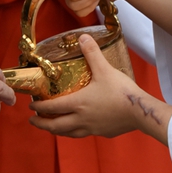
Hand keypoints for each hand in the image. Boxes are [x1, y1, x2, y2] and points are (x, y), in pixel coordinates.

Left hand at [30, 34, 171, 143]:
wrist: (140, 112)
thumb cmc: (121, 92)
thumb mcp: (104, 69)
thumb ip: (91, 53)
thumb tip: (82, 37)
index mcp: (78, 103)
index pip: (52, 107)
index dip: (39, 107)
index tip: (31, 106)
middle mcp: (80, 119)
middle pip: (55, 126)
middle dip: (41, 123)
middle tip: (32, 120)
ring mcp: (91, 128)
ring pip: (67, 133)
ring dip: (56, 130)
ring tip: (51, 127)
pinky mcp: (101, 133)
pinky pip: (82, 134)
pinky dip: (73, 132)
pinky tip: (76, 128)